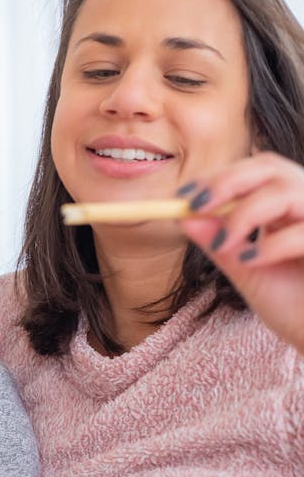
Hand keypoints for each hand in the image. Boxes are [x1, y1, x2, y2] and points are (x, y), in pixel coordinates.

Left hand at [179, 152, 303, 354]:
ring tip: (223, 245)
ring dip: (244, 215)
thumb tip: (185, 218)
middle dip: (227, 182)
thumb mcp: (248, 273)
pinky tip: (251, 262)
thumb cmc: (295, 309)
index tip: (184, 194)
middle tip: (195, 205)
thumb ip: (221, 245)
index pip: (255, 172)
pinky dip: (271, 244)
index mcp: (290, 207)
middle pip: (271, 167)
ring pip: (285, 191)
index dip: (219, 177)